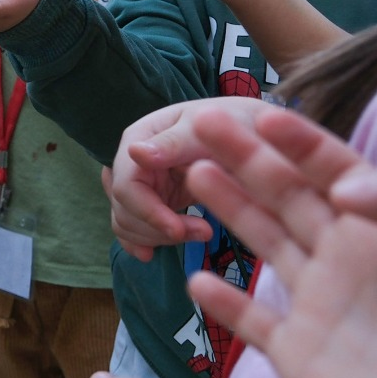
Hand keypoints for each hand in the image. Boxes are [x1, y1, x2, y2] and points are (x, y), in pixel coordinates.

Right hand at [105, 97, 270, 259]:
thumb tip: (134, 153)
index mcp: (139, 138)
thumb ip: (173, 142)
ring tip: (198, 235)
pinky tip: (149, 255)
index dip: (148, 213)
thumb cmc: (234, 122)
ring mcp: (141, 181)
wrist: (253, 129)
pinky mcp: (153, 198)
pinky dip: (139, 241)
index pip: (127, 186)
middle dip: (158, 229)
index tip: (179, 231)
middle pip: (124, 209)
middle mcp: (132, 160)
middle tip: (204, 233)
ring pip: (126, 221)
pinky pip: (132, 226)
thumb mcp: (209, 131)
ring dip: (154, 238)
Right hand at [183, 107, 376, 377]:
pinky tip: (197, 277)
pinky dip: (222, 302)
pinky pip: (250, 322)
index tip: (261, 115)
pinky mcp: (299, 355)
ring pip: (262, 240)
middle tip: (199, 123)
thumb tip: (342, 187)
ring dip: (228, 205)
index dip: (298, 140)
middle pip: (286, 193)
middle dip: (244, 156)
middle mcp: (351, 258)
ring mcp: (322, 306)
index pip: (335, 168)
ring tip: (192, 172)